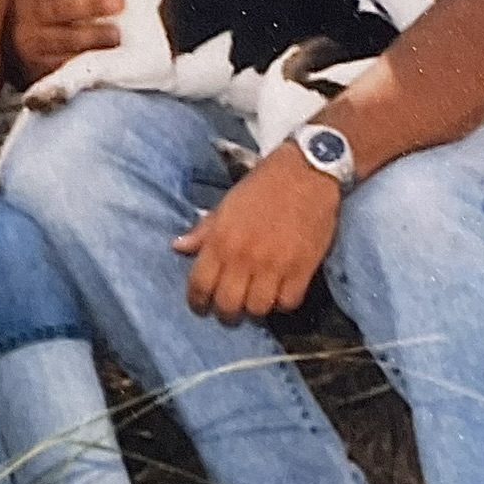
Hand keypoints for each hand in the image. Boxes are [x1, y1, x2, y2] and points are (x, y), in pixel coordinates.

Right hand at [9, 0, 122, 79]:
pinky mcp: (41, 68)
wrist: (21, 44)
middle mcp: (27, 15)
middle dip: (89, 5)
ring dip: (91, 36)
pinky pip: (62, 65)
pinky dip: (83, 61)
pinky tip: (102, 59)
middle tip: (118, 1)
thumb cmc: (45, 5)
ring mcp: (33, 44)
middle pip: (57, 10)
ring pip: (61, 40)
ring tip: (115, 34)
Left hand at [172, 144, 339, 322]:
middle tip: (230, 307)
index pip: (200, 286)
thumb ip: (203, 230)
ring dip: (254, 308)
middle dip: (225, 312)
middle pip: (228, 306)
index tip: (201, 305)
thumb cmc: (263, 186)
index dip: (197, 302)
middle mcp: (244, 257)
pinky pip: (287, 303)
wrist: (306, 172)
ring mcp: (274, 265)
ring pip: (257, 309)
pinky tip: (280, 291)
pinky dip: (282, 302)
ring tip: (255, 299)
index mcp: (221, 241)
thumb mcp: (227, 204)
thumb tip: (178, 247)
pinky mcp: (302, 269)